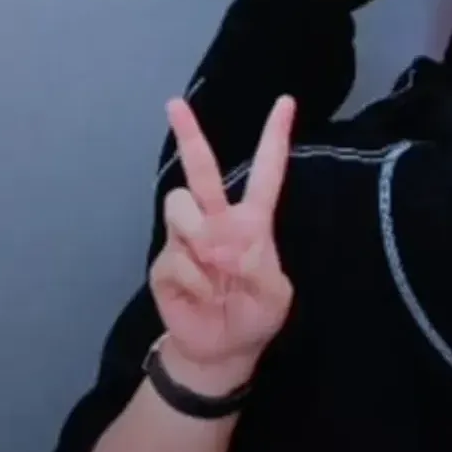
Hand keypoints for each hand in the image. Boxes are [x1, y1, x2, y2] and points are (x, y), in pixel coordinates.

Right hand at [148, 96, 296, 386]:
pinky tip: (201, 296)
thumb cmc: (255, 315)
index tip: (286, 101)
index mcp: (253, 221)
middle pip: (201, 170)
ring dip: (199, 238)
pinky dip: (193, 280)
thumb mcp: (274, 294)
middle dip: (189, 135)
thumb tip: (223, 243)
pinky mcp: (165, 262)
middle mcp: (217, 220)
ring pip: (181, 207)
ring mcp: (186, 239)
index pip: (266, 173)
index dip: (275, 138)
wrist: (221, 349)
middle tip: (174, 104)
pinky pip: (176, 257)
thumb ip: (258, 265)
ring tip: (215, 271)